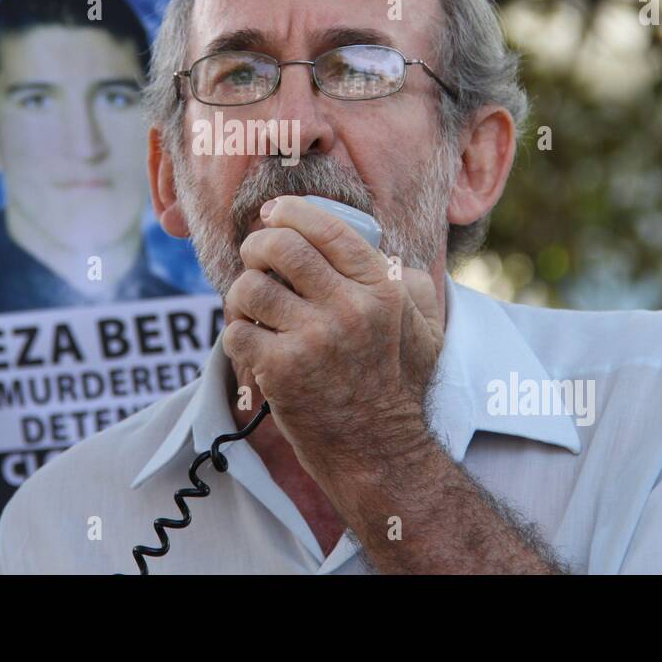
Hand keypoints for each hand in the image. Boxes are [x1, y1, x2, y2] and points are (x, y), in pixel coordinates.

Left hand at [221, 195, 444, 484]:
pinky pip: (236, 331)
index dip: (291, 212)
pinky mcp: (282, 370)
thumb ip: (413, 283)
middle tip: (255, 257)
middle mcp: (350, 308)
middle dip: (257, 245)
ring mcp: (314, 339)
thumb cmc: (399, 386)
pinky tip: (251, 343)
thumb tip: (387, 248)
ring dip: (242, 293)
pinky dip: (236, 334)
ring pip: (250, 287)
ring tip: (251, 307)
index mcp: (382, 289)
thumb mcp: (425, 328)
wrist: (379, 450)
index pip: (328, 228)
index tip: (274, 213)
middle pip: (281, 247)